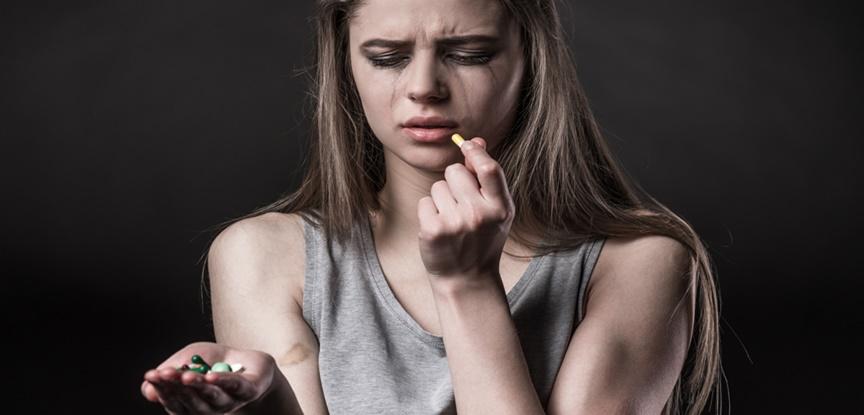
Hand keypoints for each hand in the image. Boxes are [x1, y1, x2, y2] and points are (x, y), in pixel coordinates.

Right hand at [141, 342, 277, 413]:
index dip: (162, 390)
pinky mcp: (249, 391)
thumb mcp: (186, 362)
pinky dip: (223, 382)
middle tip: (165, 373)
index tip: (151, 375)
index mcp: (192, 406)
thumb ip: (168, 375)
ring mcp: (230, 402)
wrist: (247, 359)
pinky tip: (211, 377)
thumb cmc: (212, 363)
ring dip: (198, 387)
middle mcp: (210, 409)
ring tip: (186, 375)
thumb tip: (148, 391)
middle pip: (191, 403)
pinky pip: (235, 387)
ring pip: (212, 397)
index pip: (174, 403)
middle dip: (177, 387)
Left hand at [417, 137, 514, 279]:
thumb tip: (476, 141)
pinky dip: (428, 212)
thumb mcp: (495, 211)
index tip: (466, 145)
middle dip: (455, 182)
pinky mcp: (433, 230)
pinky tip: (439, 229)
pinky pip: (425, 201)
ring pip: (438, 186)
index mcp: (500, 208)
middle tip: (461, 206)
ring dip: (441, 199)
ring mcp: (455, 223)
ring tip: (451, 221)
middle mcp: (479, 214)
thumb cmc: (482, 239)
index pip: (489, 168)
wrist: (467, 279)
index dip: (475, 152)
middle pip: (456, 172)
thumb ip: (488, 178)